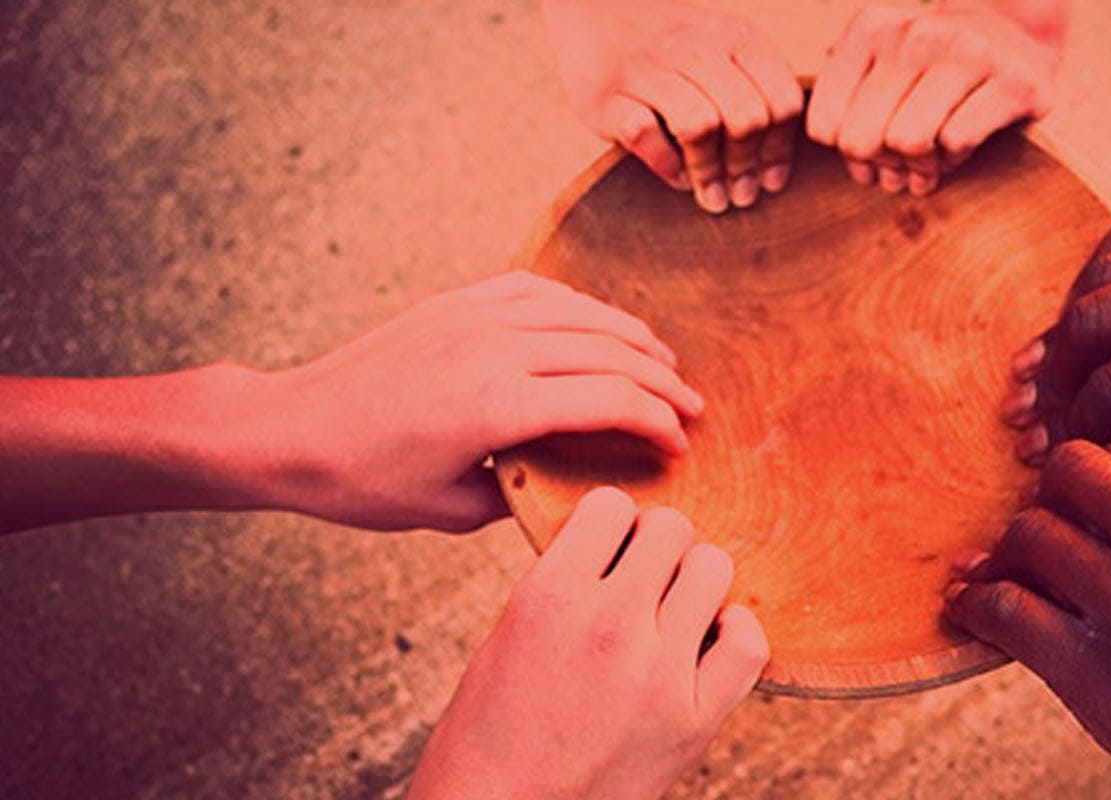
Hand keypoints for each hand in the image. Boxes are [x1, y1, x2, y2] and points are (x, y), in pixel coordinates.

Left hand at [266, 272, 702, 531]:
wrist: (293, 428)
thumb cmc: (365, 481)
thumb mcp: (451, 509)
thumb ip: (521, 493)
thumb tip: (569, 484)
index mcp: (498, 406)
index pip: (609, 401)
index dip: (657, 422)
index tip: (679, 445)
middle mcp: (495, 349)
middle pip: (609, 354)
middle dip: (662, 382)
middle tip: (693, 408)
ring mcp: (476, 317)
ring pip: (582, 315)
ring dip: (633, 339)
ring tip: (664, 364)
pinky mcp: (458, 302)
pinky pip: (541, 293)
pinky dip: (584, 308)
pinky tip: (602, 326)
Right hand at [407, 487, 769, 799]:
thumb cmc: (488, 737)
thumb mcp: (506, 637)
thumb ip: (563, 585)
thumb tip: (616, 547)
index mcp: (550, 595)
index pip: (612, 506)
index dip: (611, 524)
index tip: (607, 549)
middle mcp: (609, 624)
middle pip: (671, 528)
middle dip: (656, 546)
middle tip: (642, 579)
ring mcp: (658, 673)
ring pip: (714, 569)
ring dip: (695, 581)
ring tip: (673, 609)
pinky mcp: (693, 721)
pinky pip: (748, 643)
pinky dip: (735, 630)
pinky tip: (709, 638)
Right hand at [544, 0, 803, 213]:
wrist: (591, 6)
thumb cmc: (669, 46)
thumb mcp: (720, 48)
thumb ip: (753, 89)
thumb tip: (776, 167)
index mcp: (735, 37)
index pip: (782, 101)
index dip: (780, 150)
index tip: (771, 182)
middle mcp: (696, 47)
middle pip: (745, 118)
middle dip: (746, 167)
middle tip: (740, 196)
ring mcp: (649, 67)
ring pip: (700, 126)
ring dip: (709, 172)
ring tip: (711, 197)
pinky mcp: (606, 93)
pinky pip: (645, 133)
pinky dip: (666, 163)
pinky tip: (675, 175)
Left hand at [807, 2, 1062, 195]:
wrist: (1014, 37)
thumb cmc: (932, 71)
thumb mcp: (879, 75)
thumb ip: (849, 120)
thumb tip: (865, 175)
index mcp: (870, 28)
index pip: (825, 126)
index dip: (847, 154)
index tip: (873, 146)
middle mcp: (915, 33)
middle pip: (862, 140)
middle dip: (883, 163)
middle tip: (905, 158)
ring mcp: (966, 52)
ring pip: (908, 142)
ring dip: (920, 163)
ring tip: (933, 152)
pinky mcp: (1012, 82)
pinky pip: (956, 142)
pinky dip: (956, 157)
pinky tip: (962, 145)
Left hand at [945, 440, 1110, 798]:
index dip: (1088, 476)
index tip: (1072, 503)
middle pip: (1071, 474)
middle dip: (1045, 497)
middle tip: (1034, 531)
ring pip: (1031, 534)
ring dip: (1005, 553)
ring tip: (996, 574)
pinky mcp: (1095, 673)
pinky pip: (1007, 610)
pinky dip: (976, 604)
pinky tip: (969, 609)